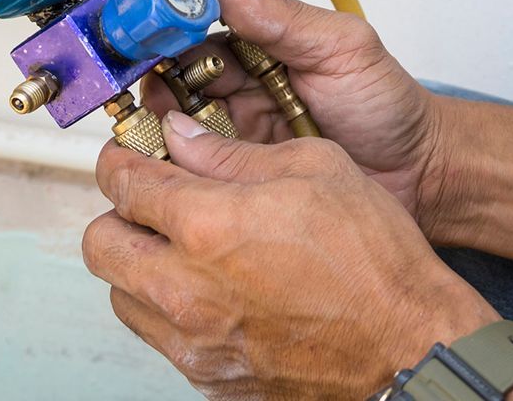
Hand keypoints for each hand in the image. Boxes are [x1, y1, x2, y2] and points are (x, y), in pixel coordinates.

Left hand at [83, 114, 498, 399]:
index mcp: (205, 227)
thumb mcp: (313, 168)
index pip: (121, 182)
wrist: (412, 347)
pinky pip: (162, 338)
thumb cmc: (375, 261)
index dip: (121, 158)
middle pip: (100, 243)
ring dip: (142, 265)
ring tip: (187, 248)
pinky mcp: (211, 378)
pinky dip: (173, 310)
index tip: (130, 155)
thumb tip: (181, 136)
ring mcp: (196, 342)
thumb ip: (231, 152)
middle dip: (120, 214)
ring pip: (123, 296)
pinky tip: (217, 291)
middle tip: (154, 202)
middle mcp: (186, 290)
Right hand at [140, 0, 446, 224]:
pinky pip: (197, 167)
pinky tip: (167, 167)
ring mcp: (237, 130)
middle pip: (174, 75)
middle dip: (150, 80)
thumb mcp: (343, 48)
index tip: (142, 31)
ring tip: (149, 131)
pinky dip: (178, 166)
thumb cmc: (387, 106)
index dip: (166, 26)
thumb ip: (284, 19)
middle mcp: (240, 83)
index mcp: (260, 41)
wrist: (418, 176)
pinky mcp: (239, 174)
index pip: (198, 25)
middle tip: (139, 91)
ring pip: (177, 122)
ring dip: (158, 124)